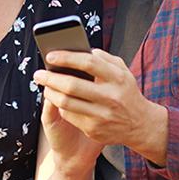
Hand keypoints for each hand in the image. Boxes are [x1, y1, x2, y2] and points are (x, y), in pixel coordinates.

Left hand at [33, 49, 168, 165]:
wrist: (140, 125)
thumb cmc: (126, 92)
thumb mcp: (123, 72)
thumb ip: (104, 59)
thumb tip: (82, 50)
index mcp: (118, 78)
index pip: (88, 63)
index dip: (67, 57)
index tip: (50, 55)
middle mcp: (111, 97)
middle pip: (72, 85)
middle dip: (50, 78)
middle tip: (38, 73)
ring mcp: (102, 115)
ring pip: (66, 102)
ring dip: (50, 92)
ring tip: (44, 86)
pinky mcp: (95, 129)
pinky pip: (69, 116)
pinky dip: (60, 106)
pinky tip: (57, 100)